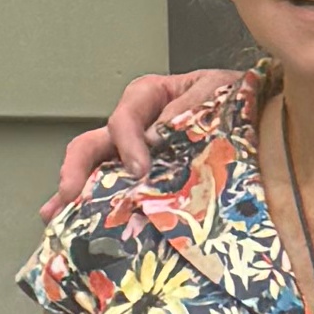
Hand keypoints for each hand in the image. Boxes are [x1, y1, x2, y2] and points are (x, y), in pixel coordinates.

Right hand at [55, 67, 237, 206]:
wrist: (257, 116)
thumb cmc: (233, 99)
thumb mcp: (218, 89)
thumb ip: (192, 104)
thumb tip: (161, 130)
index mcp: (149, 97)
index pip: (124, 118)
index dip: (127, 142)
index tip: (139, 168)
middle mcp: (134, 126)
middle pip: (92, 143)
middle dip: (77, 168)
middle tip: (71, 193)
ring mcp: (133, 153)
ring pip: (93, 170)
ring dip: (72, 192)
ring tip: (55, 216)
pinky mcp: (144, 178)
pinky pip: (112, 190)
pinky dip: (91, 206)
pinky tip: (72, 224)